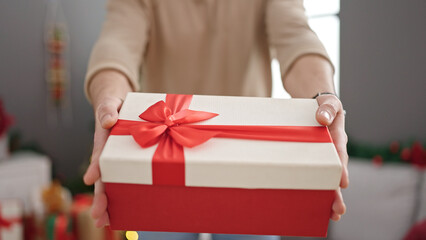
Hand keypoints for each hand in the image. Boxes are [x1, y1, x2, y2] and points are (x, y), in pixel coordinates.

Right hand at [83, 96, 122, 226]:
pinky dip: (122, 196)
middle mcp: (107, 154)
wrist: (118, 105)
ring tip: (105, 222)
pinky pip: (123, 180)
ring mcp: (115, 161)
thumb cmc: (114, 106)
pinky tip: (122, 212)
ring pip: (111, 183)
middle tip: (98, 216)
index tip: (91, 179)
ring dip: (108, 202)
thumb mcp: (110, 103)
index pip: (99, 155)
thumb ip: (108, 110)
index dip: (96, 167)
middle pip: (102, 177)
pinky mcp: (125, 163)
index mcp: (103, 140)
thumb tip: (108, 121)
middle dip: (100, 196)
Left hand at [315, 94, 348, 220]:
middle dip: (337, 192)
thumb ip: (327, 108)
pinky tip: (313, 205)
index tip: (342, 183)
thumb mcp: (327, 103)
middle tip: (339, 210)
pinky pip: (315, 176)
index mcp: (336, 137)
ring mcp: (324, 157)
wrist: (318, 107)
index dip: (341, 168)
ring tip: (331, 215)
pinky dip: (316, 190)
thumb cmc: (324, 106)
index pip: (339, 153)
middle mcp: (333, 151)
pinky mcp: (314, 160)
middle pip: (335, 173)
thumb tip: (322, 118)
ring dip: (329, 196)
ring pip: (327, 178)